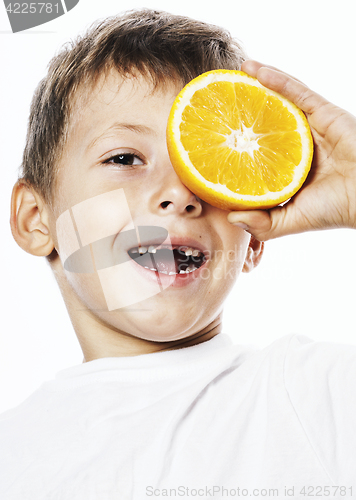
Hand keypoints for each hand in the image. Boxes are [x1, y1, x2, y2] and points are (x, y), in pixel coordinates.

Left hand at [227, 60, 355, 240]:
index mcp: (287, 169)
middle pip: (264, 123)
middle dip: (243, 112)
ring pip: (278, 102)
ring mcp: (308, 127)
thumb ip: (262, 223)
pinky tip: (253, 70)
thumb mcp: (290, 221)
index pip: (256, 153)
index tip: (211, 139)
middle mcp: (296, 145)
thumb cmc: (334, 210)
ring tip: (231, 76)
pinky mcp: (322, 113)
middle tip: (217, 102)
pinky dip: (276, 79)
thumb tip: (230, 218)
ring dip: (255, 87)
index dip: (236, 145)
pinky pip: (296, 91)